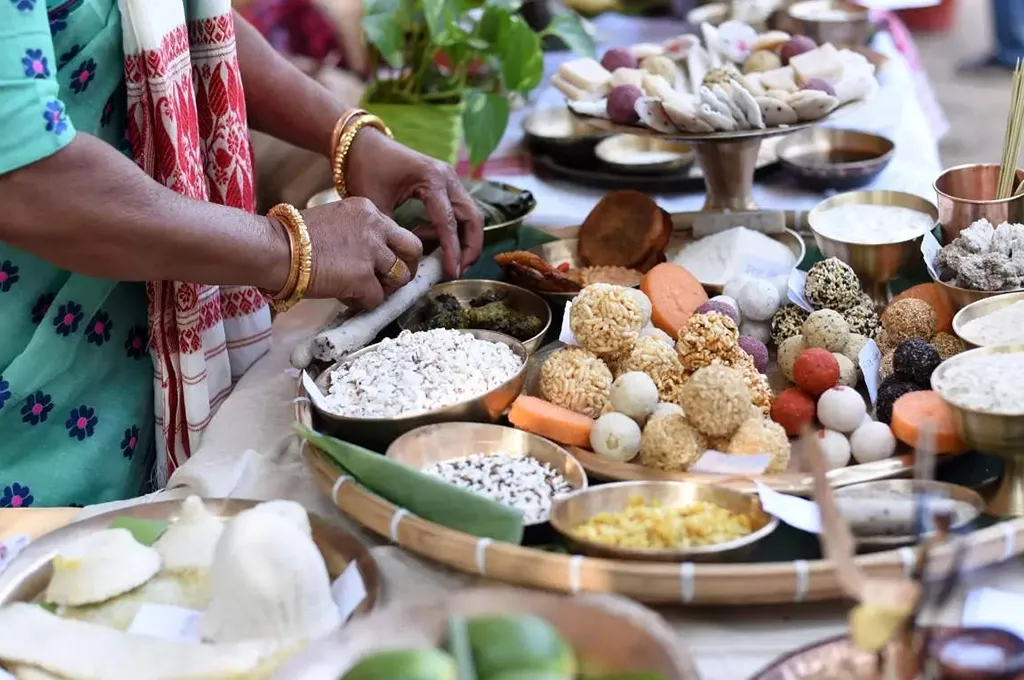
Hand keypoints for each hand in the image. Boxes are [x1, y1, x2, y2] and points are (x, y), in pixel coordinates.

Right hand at [299, 197, 422, 308]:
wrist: (274, 248)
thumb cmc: (292, 237)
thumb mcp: (333, 219)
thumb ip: (356, 232)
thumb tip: (366, 255)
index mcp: (367, 210)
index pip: (398, 231)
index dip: (394, 250)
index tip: (386, 262)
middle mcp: (375, 227)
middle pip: (413, 249)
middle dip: (407, 267)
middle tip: (393, 281)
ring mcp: (371, 252)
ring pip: (401, 277)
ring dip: (386, 288)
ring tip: (364, 291)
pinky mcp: (362, 277)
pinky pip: (377, 298)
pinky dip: (363, 302)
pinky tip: (345, 297)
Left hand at [345, 129, 483, 277]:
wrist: (361, 144)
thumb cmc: (366, 169)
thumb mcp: (375, 204)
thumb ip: (393, 233)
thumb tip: (404, 263)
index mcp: (432, 179)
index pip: (448, 222)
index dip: (453, 251)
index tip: (452, 273)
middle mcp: (447, 177)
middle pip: (472, 217)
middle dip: (470, 246)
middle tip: (459, 269)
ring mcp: (448, 179)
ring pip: (469, 214)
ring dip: (463, 238)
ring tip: (445, 259)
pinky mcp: (444, 183)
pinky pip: (457, 210)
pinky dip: (450, 228)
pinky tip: (427, 238)